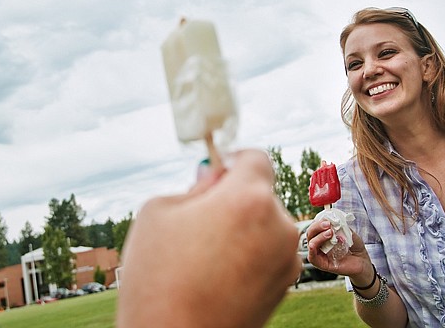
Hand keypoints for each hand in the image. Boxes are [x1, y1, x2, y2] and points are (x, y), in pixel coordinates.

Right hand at [116, 149, 301, 327]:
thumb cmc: (159, 277)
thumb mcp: (159, 212)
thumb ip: (194, 186)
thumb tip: (213, 177)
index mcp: (250, 198)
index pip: (256, 157)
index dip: (232, 161)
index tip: (215, 174)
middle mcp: (279, 226)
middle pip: (260, 193)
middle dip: (233, 198)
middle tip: (198, 220)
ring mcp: (286, 260)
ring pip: (264, 225)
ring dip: (242, 227)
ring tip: (203, 256)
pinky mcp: (284, 287)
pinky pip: (267, 253)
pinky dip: (248, 255)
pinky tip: (216, 275)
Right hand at [306, 218, 371, 282]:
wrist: (363, 261)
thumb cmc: (355, 246)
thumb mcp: (348, 232)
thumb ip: (340, 226)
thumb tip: (332, 220)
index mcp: (323, 234)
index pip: (315, 226)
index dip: (319, 221)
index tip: (328, 219)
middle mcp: (320, 244)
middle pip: (310, 233)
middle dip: (317, 227)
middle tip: (328, 224)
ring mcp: (320, 254)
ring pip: (311, 243)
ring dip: (318, 237)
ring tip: (330, 232)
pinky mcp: (323, 264)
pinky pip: (312, 258)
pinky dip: (311, 251)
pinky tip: (314, 245)